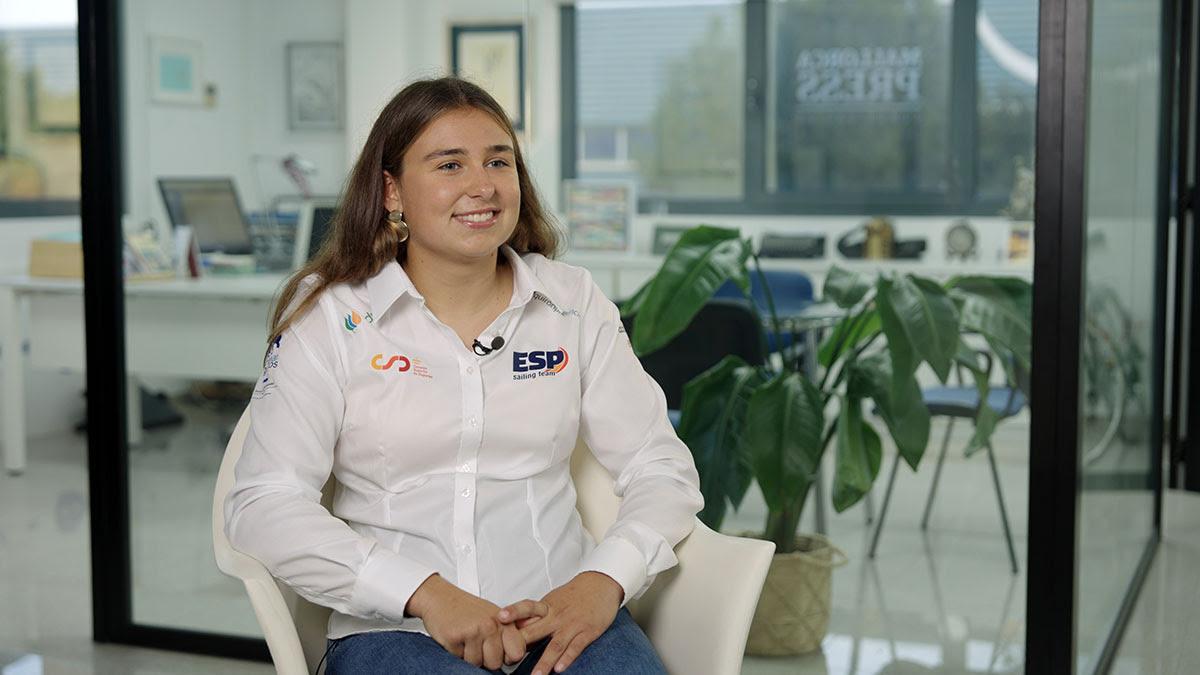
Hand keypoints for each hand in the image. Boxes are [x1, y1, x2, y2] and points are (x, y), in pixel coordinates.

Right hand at [406, 574, 526, 668]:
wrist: (440, 597)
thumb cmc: (466, 609)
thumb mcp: (493, 616)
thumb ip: (505, 635)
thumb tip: (513, 659)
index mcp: (504, 621)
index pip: (517, 653)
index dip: (507, 657)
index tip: (499, 652)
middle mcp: (491, 626)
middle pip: (495, 663)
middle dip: (485, 659)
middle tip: (476, 643)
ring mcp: (473, 631)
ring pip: (476, 663)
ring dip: (469, 655)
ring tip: (465, 638)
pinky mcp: (455, 637)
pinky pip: (460, 659)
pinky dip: (456, 652)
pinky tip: (456, 638)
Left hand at [497, 572, 622, 674]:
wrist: (601, 584)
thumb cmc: (575, 594)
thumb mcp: (553, 600)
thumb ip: (536, 615)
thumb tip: (515, 628)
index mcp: (547, 607)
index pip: (527, 608)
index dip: (514, 612)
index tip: (500, 617)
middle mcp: (557, 616)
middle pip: (536, 630)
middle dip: (521, 645)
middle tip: (508, 659)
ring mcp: (572, 625)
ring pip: (556, 645)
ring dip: (544, 662)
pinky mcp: (587, 632)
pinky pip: (576, 647)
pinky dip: (567, 658)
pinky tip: (559, 669)